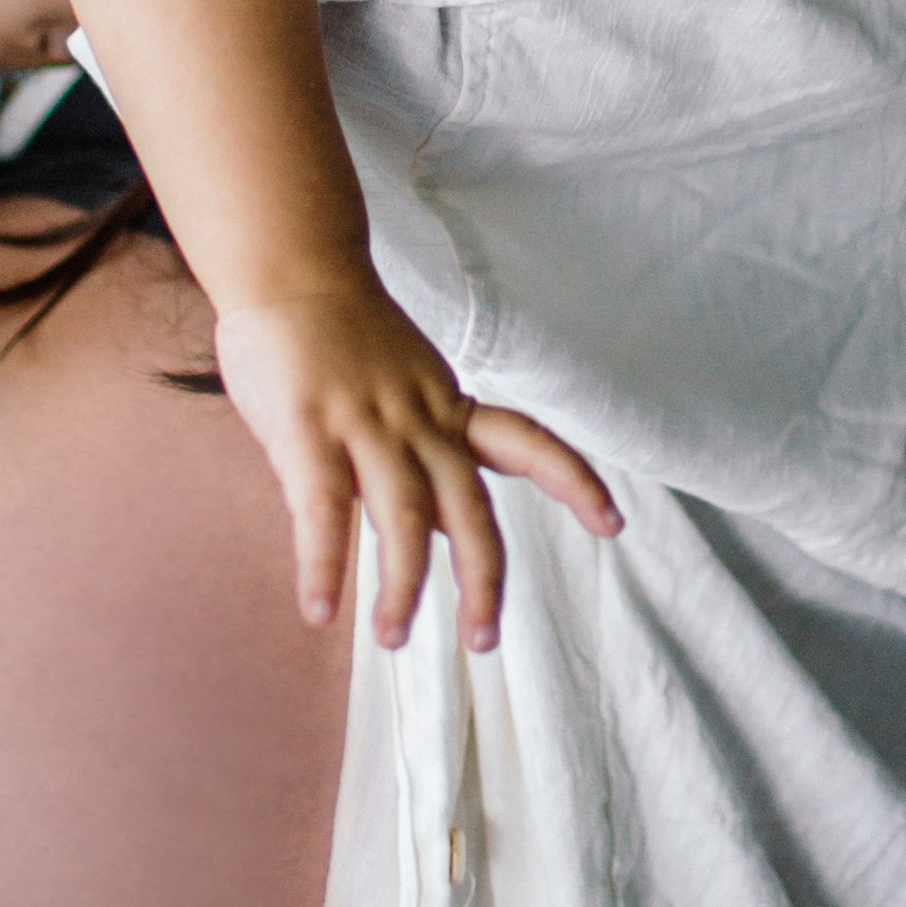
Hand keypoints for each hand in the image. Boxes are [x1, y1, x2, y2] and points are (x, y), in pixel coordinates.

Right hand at [210, 273, 620, 650]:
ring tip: (393, 640)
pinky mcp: (307, 431)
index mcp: (447, 407)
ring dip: (403, 588)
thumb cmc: (343, 333)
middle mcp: (418, 420)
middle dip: (484, 579)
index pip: (527, 444)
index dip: (574, 482)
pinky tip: (321, 610)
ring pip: (402, 519)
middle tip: (483, 641)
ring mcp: (365, 425)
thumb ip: (426, 455)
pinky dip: (323, 565)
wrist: (291, 265)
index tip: (614, 524)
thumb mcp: (407, 387)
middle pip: (470, 509)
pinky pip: (322, 510)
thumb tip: (443, 528)